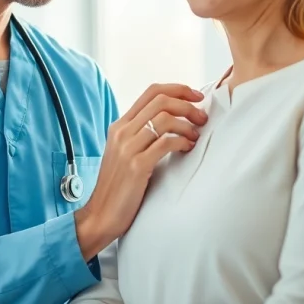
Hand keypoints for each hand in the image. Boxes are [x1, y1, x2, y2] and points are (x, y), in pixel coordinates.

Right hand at [75, 83, 207, 260]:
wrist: (101, 214)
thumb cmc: (119, 187)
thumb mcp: (124, 153)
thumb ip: (141, 135)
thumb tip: (171, 122)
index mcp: (119, 125)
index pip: (152, 92)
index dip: (178, 89)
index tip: (196, 96)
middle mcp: (122, 132)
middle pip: (161, 101)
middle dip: (188, 105)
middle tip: (202, 117)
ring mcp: (127, 148)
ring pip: (165, 119)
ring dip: (187, 124)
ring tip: (196, 136)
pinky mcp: (136, 165)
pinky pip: (166, 143)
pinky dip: (182, 142)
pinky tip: (188, 149)